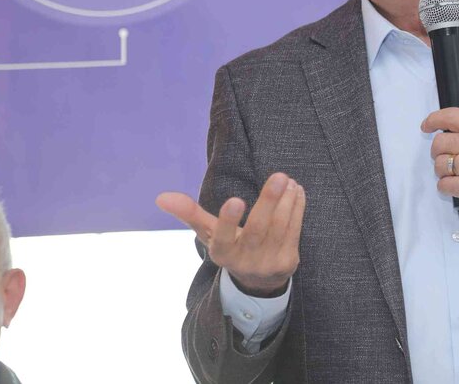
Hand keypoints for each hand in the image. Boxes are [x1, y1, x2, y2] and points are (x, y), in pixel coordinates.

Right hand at [156, 173, 304, 295]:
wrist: (257, 283)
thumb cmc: (230, 247)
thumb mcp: (209, 234)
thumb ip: (190, 213)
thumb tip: (161, 196)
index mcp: (222, 253)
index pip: (223, 238)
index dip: (228, 221)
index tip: (235, 200)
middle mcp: (244, 261)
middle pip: (258, 229)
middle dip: (269, 201)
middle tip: (279, 175)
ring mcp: (268, 263)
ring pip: (280, 228)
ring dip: (286, 201)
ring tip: (287, 179)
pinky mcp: (288, 262)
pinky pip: (295, 231)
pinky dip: (297, 208)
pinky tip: (296, 191)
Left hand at [421, 74, 458, 227]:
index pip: (451, 116)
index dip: (433, 120)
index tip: (427, 125)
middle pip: (440, 142)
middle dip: (439, 151)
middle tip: (449, 156)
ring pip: (440, 164)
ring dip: (443, 171)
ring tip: (457, 172)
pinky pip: (443, 184)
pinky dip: (446, 187)